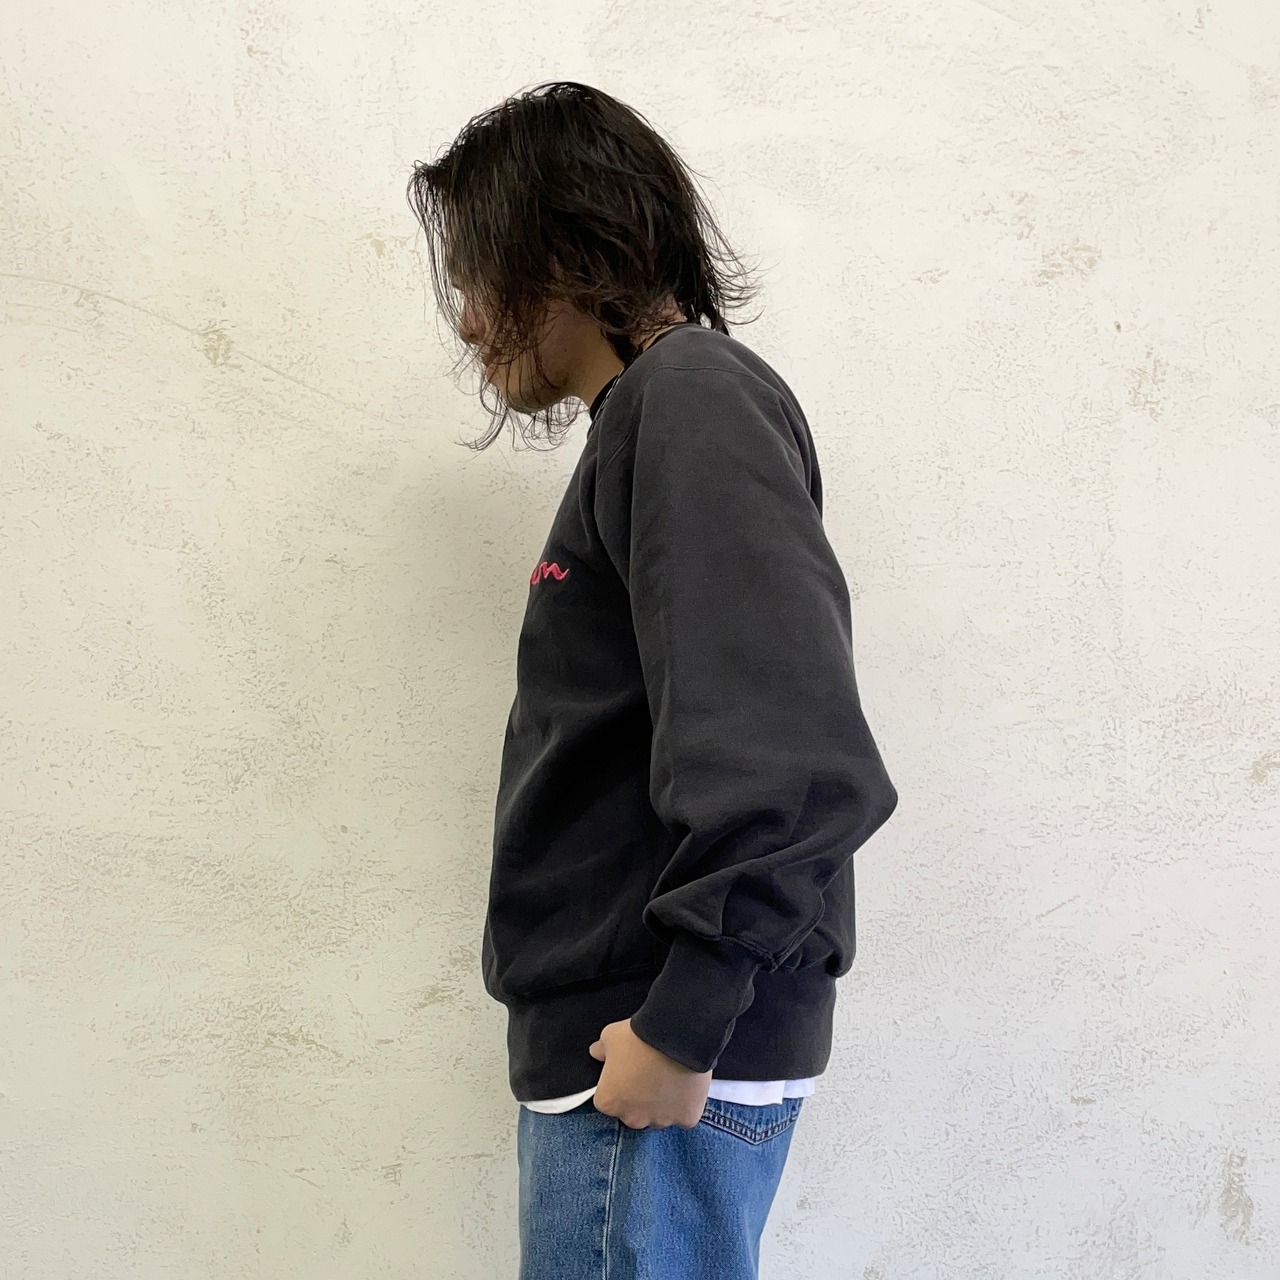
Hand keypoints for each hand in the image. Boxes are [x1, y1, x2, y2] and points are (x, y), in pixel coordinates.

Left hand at [588, 1018, 712, 1129]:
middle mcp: (633, 1118)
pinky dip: (685, 1103)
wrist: (677, 1035)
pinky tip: (686, 1084)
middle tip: (648, 1073)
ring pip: (658, 1116)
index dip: (617, 1084)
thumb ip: (601, 1050)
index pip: (608, 1099)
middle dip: (639, 1098)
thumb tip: (597, 1052)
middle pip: (633, 1112)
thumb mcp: (610, 1036)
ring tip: (669, 1075)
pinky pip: (683, 1115)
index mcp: (609, 1101)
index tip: (627, 1072)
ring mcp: (660, 1120)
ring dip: (662, 1102)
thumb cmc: (640, 1037)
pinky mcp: (686, 1119)